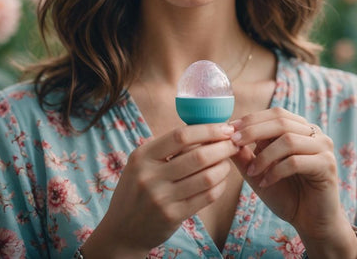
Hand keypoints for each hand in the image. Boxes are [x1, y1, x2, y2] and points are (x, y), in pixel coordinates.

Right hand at [83, 122, 238, 257]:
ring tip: (227, 162)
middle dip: (222, 147)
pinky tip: (221, 180)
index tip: (224, 127)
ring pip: (206, 177)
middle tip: (234, 143)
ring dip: (223, 167)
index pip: (180, 136)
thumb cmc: (136, 189)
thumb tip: (204, 129)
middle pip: (197, 156)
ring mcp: (161, 198)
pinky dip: (219, 186)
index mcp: (142, 155)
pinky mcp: (172, 216)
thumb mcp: (141, 163)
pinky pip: (205, 197)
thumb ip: (165, 148)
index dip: (207, 130)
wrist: (121, 229)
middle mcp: (150, 175)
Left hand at [230, 108, 352, 247]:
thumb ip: (245, 154)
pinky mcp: (327, 165)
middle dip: (254, 131)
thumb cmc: (286, 194)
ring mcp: (323, 147)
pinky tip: (265, 182)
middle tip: (234, 142)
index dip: (252, 119)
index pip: (275, 113)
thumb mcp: (259, 171)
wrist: (311, 223)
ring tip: (251, 172)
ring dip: (264, 156)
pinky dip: (276, 171)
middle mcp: (314, 133)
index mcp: (299, 128)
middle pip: (281, 120)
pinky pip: (296, 161)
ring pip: (288, 140)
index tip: (230, 129)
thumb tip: (224, 135)